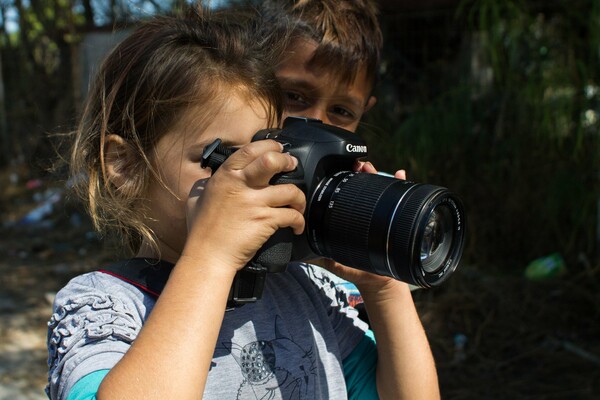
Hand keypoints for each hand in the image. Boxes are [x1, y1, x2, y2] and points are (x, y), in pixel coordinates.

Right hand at [183, 140, 305, 274]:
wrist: (208, 256)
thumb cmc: (201, 231)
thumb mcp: (195, 199)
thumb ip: (204, 185)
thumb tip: (209, 180)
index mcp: (225, 177)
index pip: (250, 150)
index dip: (269, 146)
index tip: (278, 149)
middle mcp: (240, 185)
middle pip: (272, 161)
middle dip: (287, 161)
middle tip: (293, 166)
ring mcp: (254, 203)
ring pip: (289, 190)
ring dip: (299, 197)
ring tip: (298, 203)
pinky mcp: (265, 221)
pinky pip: (291, 215)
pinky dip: (299, 221)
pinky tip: (297, 226)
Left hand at [310, 161, 407, 292]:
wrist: (379, 281)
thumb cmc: (357, 269)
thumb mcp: (334, 262)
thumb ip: (319, 257)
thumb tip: (301, 254)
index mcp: (352, 218)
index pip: (349, 194)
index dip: (347, 181)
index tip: (344, 171)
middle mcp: (368, 212)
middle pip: (365, 186)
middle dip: (363, 172)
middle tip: (360, 166)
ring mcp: (382, 213)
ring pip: (380, 188)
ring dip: (378, 174)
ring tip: (372, 168)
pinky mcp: (396, 218)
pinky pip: (401, 198)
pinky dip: (401, 183)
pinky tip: (400, 174)